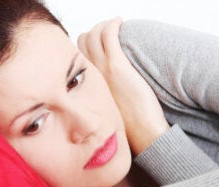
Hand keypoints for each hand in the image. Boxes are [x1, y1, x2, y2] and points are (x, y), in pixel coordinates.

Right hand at [77, 18, 169, 154]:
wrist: (142, 133)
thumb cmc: (130, 124)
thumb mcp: (109, 110)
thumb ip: (104, 98)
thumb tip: (109, 91)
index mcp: (86, 87)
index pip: (75, 56)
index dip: (83, 45)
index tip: (95, 42)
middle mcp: (90, 77)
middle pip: (81, 41)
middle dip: (93, 32)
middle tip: (107, 32)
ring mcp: (102, 70)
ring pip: (93, 35)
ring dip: (103, 26)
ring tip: (114, 26)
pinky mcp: (117, 66)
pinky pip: (108, 35)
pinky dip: (112, 24)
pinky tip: (120, 21)